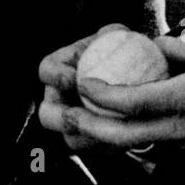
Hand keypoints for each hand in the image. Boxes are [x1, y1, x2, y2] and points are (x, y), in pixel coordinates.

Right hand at [37, 24, 128, 150]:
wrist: (138, 79)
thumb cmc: (122, 52)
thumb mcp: (119, 37)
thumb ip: (112, 34)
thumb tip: (108, 35)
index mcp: (59, 70)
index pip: (46, 70)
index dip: (55, 76)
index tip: (73, 78)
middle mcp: (59, 98)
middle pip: (46, 114)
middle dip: (60, 117)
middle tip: (80, 115)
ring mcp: (72, 122)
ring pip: (70, 137)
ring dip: (87, 135)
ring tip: (107, 128)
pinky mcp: (89, 140)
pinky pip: (92, 149)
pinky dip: (105, 145)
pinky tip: (123, 135)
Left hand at [66, 27, 184, 150]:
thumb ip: (181, 45)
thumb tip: (147, 45)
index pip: (135, 101)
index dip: (103, 93)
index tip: (84, 82)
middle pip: (127, 135)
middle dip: (90, 127)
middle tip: (65, 115)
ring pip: (139, 144)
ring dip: (106, 136)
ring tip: (80, 123)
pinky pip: (156, 143)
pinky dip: (131, 135)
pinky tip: (117, 123)